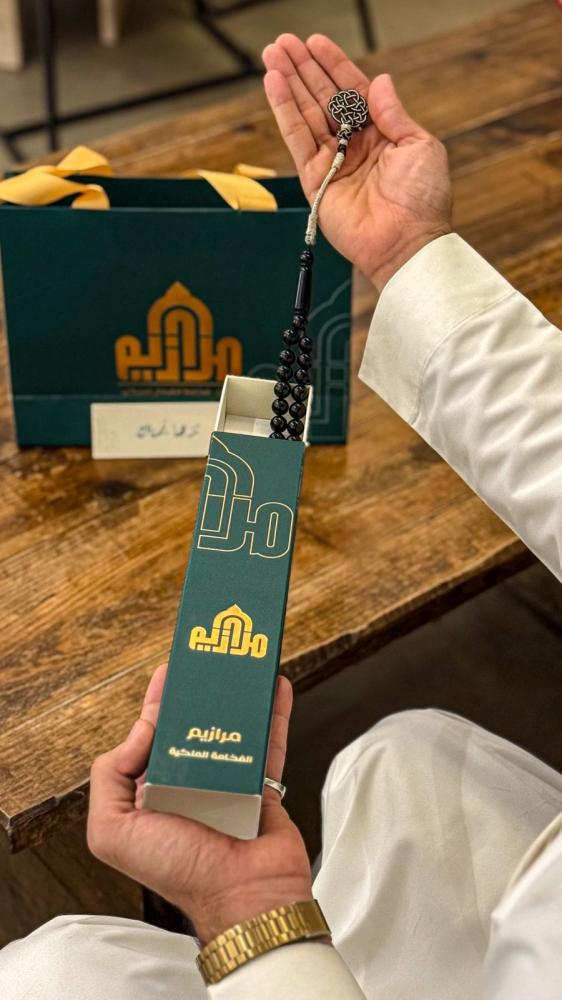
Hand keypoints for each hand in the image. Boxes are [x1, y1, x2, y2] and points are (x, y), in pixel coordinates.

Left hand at [88, 665, 311, 944]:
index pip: (151, 738)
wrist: (244, 897)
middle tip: (204, 659)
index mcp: (151, 794)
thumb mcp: (113, 832)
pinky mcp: (263, 783)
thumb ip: (109, 776)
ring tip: (239, 664)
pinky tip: (275, 686)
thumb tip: (143, 728)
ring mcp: (228, 782)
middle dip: (196, 692)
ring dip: (235, 695)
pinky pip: (269, 740)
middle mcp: (189, 785)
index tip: (167, 673)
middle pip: (193, 725)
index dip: (157, 704)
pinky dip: (273, 712)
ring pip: (231, 726)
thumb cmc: (179, 872)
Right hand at [262, 34, 451, 289]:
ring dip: (288, 84)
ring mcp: (332, 162)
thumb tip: (378, 81)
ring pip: (305, 114)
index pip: (352, 91)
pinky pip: (296, 140)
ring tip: (271, 55)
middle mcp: (354, 145)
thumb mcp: (419, 145)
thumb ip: (393, 112)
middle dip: (303, 69)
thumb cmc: (422, 200)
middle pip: (322, 98)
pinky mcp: (314, 182)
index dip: (333, 65)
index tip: (315, 42)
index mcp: (381, 134)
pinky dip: (284, 112)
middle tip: (283, 43)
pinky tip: (274, 86)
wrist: (407, 241)